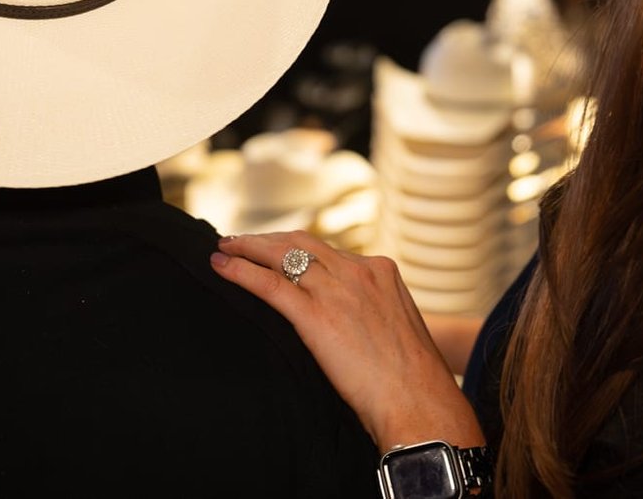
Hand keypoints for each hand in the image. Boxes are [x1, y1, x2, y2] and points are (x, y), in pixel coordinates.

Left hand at [211, 232, 483, 451]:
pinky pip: (269, 284)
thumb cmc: (413, 381)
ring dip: (247, 248)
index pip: (328, 250)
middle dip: (267, 239)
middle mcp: (358, 272)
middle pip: (301, 242)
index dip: (296, 247)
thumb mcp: (398, 330)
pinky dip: (241, 272)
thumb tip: (352, 320)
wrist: (420, 403)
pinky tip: (222, 267)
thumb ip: (373, 312)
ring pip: (281, 255)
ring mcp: (337, 290)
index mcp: (381, 272)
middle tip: (240, 241)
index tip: (277, 250)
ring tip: (225, 247)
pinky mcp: (316, 315)